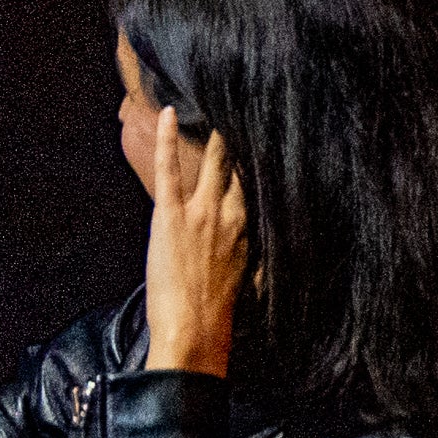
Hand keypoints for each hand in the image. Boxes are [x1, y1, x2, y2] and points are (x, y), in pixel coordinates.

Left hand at [142, 116, 249, 377]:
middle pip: (245, 167)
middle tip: (249, 106)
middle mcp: (233, 215)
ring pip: (215, 161)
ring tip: (217, 104)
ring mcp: (202, 212)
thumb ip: (243, 247)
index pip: (261, 185)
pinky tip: (166, 114)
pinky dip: (166, 139)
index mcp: (252, 230)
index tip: (271, 138)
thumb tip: (244, 238)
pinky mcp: (172, 215)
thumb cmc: (218, 314)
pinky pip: (169, 168)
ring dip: (217, 134)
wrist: (194, 333)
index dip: (264, 160)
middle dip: (247, 138)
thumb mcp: (243, 276)